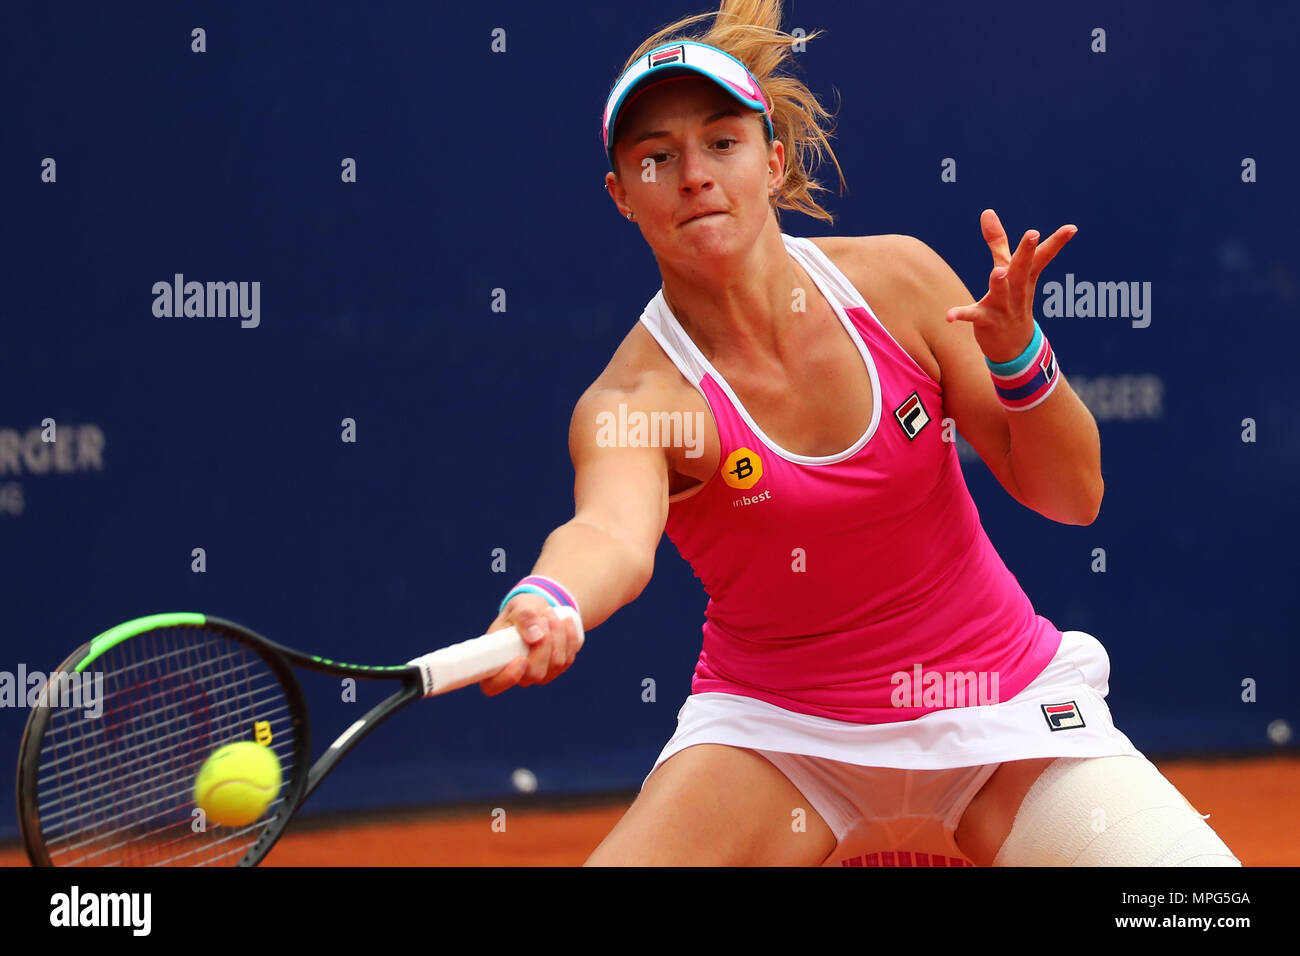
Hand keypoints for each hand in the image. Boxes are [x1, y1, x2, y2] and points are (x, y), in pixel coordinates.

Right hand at [479, 595, 583, 695]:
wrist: (538, 610)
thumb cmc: (521, 611)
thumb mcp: (518, 606)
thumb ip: (523, 617)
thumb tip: (536, 637)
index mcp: (494, 663)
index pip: (493, 686)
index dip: (507, 678)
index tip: (521, 659)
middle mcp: (517, 675)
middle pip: (535, 673)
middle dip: (544, 644)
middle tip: (543, 618)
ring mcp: (539, 675)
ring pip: (556, 663)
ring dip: (558, 635)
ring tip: (550, 612)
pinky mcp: (557, 669)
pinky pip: (569, 657)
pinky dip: (570, 637)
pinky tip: (564, 620)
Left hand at [945, 209, 1076, 362]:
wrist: (1015, 346)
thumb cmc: (1012, 301)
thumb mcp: (1008, 270)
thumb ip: (997, 242)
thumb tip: (987, 211)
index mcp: (1024, 276)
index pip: (1041, 257)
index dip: (1056, 242)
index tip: (1072, 228)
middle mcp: (1016, 290)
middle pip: (1022, 269)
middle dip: (1027, 252)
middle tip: (1033, 233)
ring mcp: (1003, 307)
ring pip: (1002, 293)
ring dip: (1000, 283)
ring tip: (997, 272)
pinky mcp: (987, 321)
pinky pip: (974, 317)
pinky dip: (962, 314)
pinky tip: (949, 316)